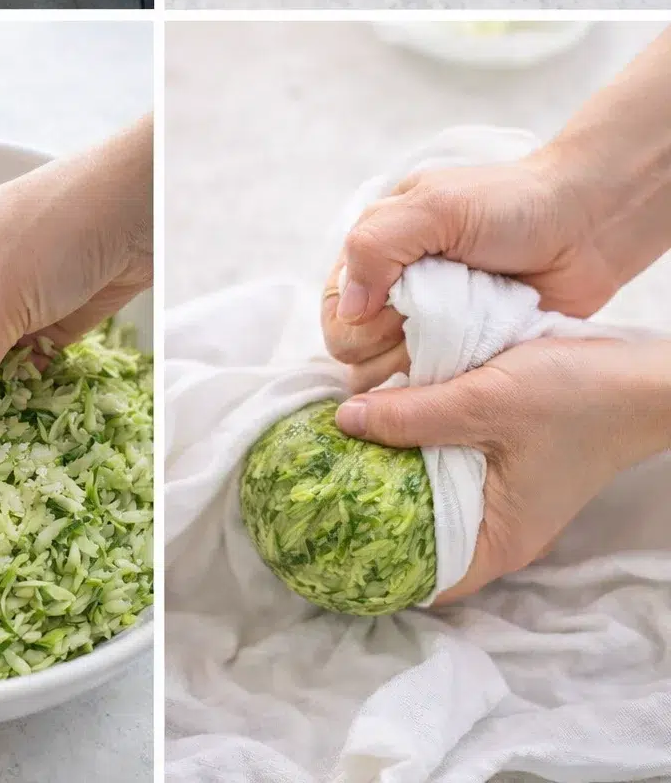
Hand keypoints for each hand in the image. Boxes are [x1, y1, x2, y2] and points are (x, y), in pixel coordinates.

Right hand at [322, 153, 619, 390]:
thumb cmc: (507, 204)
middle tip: (427, 324)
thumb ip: (376, 246)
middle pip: (355, 347)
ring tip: (455, 343)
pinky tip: (466, 370)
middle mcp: (398, 293)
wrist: (583, 226)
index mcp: (379, 251)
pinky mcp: (467, 356)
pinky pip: (436, 389)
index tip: (387, 311)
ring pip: (391, 375)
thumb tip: (347, 309)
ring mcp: (432, 328)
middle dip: (383, 343)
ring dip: (413, 367)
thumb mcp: (432, 207)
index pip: (334, 304)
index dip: (351, 319)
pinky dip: (442, 386)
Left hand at [334, 337, 670, 600]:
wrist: (637, 376)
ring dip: (393, 473)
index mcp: (496, 541)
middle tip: (318, 480)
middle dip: (371, 511)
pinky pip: (449, 470)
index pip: (420, 578)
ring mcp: (504, 499)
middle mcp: (498, 531)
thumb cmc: (571, 397)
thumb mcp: (483, 402)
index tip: (325, 531)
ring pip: (431, 498)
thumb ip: (412, 415)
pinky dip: (419, 452)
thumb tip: (343, 421)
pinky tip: (388, 423)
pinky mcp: (507, 467)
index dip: (370, 560)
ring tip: (340, 450)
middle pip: (420, 535)